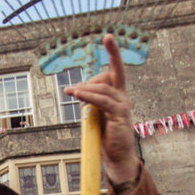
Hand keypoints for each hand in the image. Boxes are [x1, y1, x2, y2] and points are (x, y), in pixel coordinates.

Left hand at [62, 34, 140, 184]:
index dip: (113, 52)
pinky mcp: (120, 115)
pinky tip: (76, 94)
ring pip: (102, 88)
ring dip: (84, 89)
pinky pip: (101, 101)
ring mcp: (123, 105)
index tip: (108, 36)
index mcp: (118, 95)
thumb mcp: (97, 115)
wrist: (117, 158)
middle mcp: (123, 97)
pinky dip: (87, 96)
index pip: (117, 70)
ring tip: (71, 93)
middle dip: (93, 76)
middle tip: (75, 91)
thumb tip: (79, 90)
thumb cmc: (106, 138)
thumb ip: (92, 102)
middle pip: (111, 74)